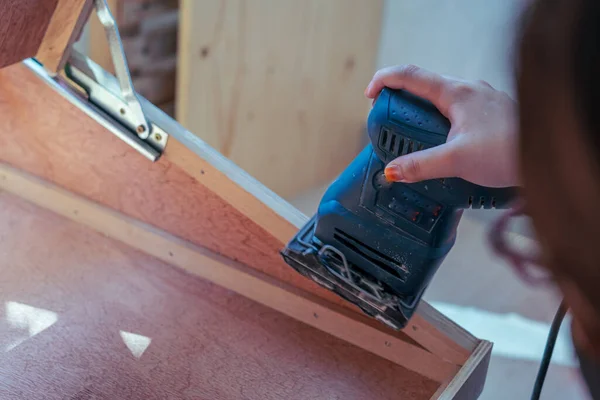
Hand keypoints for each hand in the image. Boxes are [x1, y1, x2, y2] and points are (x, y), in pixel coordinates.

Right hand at [365, 65, 519, 187]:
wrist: (548, 159)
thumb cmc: (510, 151)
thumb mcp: (457, 161)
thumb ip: (421, 165)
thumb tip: (393, 171)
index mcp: (456, 93)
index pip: (410, 75)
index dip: (384, 81)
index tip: (370, 95)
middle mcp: (469, 92)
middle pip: (424, 88)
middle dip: (402, 104)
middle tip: (390, 125)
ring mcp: (481, 102)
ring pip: (442, 102)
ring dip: (423, 117)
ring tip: (416, 142)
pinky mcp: (489, 117)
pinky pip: (457, 114)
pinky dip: (442, 125)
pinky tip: (445, 148)